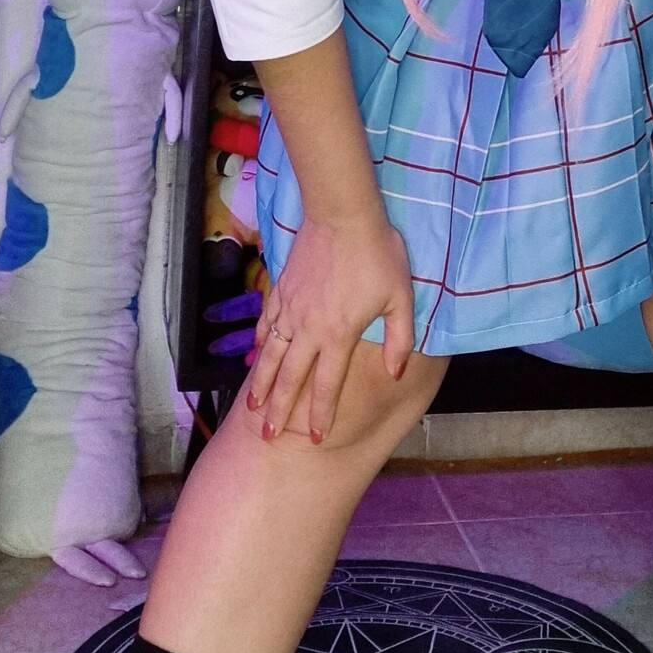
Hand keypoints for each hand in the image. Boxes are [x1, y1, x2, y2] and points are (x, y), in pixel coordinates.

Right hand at [248, 208, 413, 442]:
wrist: (343, 215)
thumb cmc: (377, 254)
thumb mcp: (401, 297)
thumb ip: (399, 340)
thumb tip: (395, 374)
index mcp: (339, 334)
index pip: (326, 384)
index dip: (319, 413)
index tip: (313, 438)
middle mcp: (309, 328)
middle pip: (291, 377)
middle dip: (280, 410)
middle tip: (268, 436)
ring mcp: (290, 308)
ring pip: (271, 354)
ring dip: (262, 383)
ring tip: (252, 407)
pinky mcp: (281, 289)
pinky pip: (266, 324)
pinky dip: (259, 344)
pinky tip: (255, 356)